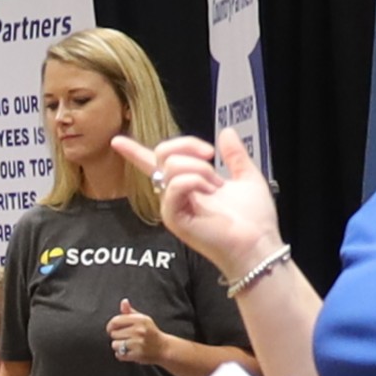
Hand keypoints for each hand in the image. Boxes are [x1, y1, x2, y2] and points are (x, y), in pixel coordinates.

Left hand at [105, 300, 172, 367]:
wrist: (164, 348)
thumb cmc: (151, 333)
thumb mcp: (143, 319)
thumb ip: (130, 312)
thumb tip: (124, 302)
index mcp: (139, 320)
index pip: (115, 321)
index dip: (110, 326)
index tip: (112, 330)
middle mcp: (139, 330)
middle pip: (114, 334)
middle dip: (117, 337)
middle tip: (125, 338)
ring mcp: (138, 343)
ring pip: (115, 345)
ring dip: (119, 347)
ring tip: (127, 346)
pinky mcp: (137, 354)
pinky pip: (119, 355)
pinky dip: (121, 355)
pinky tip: (128, 352)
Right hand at [116, 130, 279, 278]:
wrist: (259, 244)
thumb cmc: (255, 220)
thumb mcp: (247, 177)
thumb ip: (235, 155)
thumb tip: (226, 132)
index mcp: (189, 185)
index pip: (156, 164)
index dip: (135, 151)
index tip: (116, 141)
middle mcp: (176, 195)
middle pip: (162, 154)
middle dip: (188, 146)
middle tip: (212, 158)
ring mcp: (173, 207)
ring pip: (171, 166)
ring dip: (200, 169)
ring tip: (217, 188)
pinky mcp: (175, 218)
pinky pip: (176, 185)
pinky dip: (196, 180)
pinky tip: (211, 193)